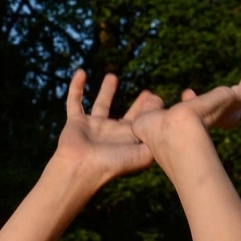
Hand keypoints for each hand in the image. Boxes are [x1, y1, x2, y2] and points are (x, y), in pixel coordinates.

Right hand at [50, 70, 159, 184]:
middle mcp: (112, 133)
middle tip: (148, 92)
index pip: (144, 122)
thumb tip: (165, 123)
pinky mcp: (76, 122)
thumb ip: (157, 140)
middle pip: (128, 115)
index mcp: (128, 140)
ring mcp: (93, 127)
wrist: (83, 168)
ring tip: (112, 76)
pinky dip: (76, 88)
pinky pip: (74, 102)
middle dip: (139, 105)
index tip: (158, 97)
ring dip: (107, 91)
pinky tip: (80, 73)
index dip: (152, 111)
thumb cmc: (113, 163)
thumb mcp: (143, 154)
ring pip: (101, 104)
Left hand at [132, 64, 240, 147]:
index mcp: (188, 128)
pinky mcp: (230, 100)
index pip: (195, 114)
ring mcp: (221, 112)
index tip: (186, 92)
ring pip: (236, 102)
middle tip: (222, 91)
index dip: (191, 101)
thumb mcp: (145, 118)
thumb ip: (150, 108)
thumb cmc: (155, 130)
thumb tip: (154, 98)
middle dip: (218, 102)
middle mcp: (207, 122)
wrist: (172, 132)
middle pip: (220, 112)